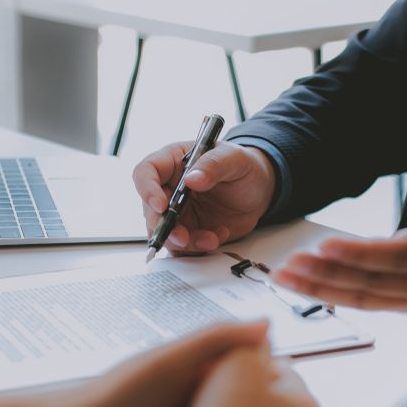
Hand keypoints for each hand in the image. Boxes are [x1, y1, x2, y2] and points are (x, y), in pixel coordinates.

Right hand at [133, 140, 275, 254]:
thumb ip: (214, 165)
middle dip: (164, 227)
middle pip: (151, 210)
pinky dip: (198, 248)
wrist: (260, 190)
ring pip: (165, 232)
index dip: (147, 189)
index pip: (146, 172)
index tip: (161, 205)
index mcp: (173, 162)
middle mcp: (169, 188)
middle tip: (182, 237)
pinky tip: (218, 237)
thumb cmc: (244, 166)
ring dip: (184, 242)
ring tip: (211, 239)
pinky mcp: (189, 231)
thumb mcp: (234, 158)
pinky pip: (183, 247)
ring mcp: (178, 212)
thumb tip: (192, 179)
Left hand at [273, 129, 406, 309]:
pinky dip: (327, 296)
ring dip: (319, 288)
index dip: (363, 254)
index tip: (327, 245)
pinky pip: (360, 303)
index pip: (401, 255)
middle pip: (373, 281)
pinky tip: (299, 285)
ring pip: (361, 297)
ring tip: (283, 275)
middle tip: (292, 261)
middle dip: (329, 273)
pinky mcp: (398, 305)